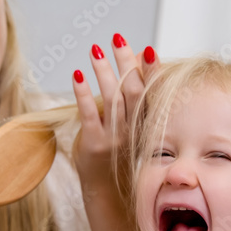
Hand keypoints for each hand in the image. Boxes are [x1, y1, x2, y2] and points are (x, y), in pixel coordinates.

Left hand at [71, 35, 159, 191]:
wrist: (109, 192)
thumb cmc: (121, 154)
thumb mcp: (135, 125)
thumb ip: (135, 95)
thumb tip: (137, 58)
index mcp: (148, 123)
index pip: (152, 92)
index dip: (151, 71)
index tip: (148, 49)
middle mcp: (135, 129)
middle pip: (133, 90)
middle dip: (125, 62)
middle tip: (117, 39)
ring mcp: (115, 138)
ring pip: (112, 99)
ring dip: (103, 72)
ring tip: (95, 50)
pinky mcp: (95, 144)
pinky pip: (89, 114)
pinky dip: (84, 93)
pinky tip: (78, 75)